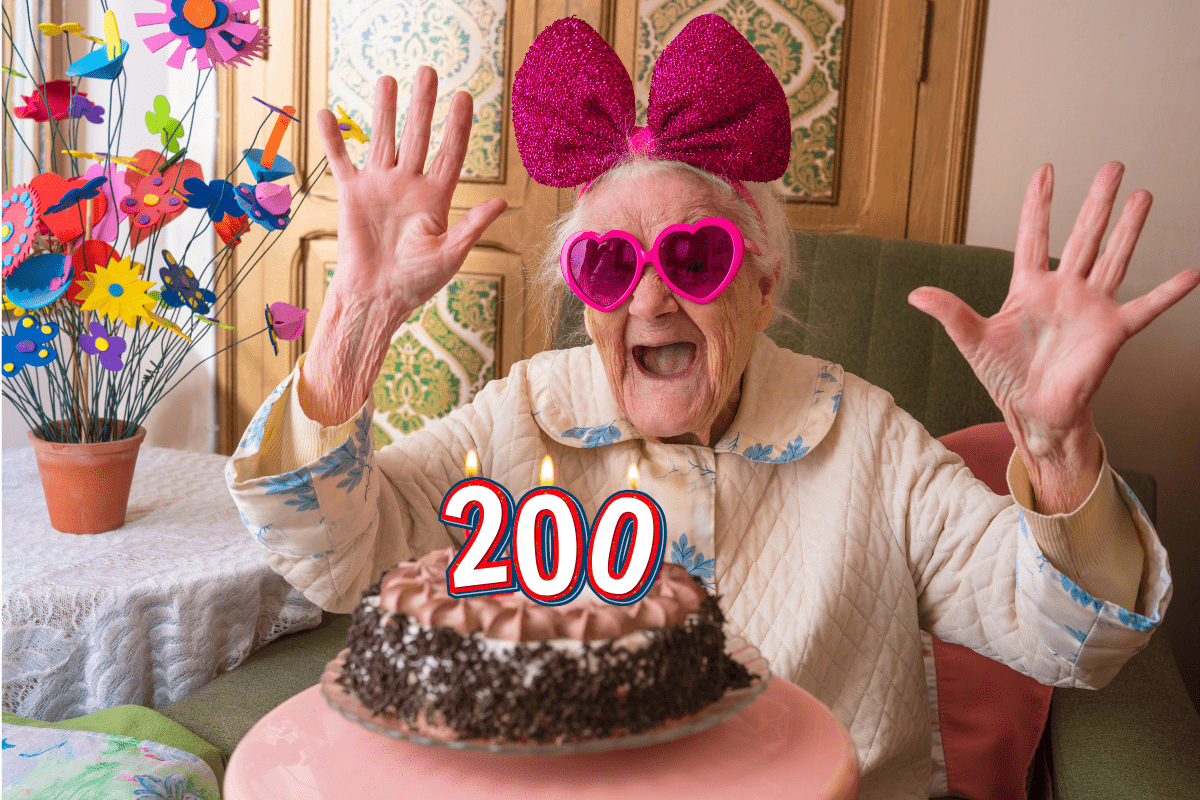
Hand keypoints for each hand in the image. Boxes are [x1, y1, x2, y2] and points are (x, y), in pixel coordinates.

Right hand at [316, 68, 507, 319]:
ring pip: (382, 139)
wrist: (377, 298)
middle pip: (418, 137)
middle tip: (429, 71)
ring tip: (388, 79)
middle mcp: (409, 185)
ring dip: (384, 110)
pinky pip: (340, 161)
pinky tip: (327, 113)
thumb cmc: (417, 283)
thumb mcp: (451, 255)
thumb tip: (502, 201)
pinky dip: (333, 139)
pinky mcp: (352, 194)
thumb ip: (473, 226)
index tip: (465, 96)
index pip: (451, 154)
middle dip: (423, 105)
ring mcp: (380, 186)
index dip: (458, 126)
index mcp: (436, 198)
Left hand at [908, 162, 1198, 510]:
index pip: (1034, 236)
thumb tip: (914, 294)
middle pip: (1083, 236)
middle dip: (1097, 202)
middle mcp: (1064, 290)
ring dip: (1129, 229)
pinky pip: (1145, 308)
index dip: (1039, 204)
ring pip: (1114, 258)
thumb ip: (949, 313)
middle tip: (1113, 166)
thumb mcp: (973, 340)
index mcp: (1028, 288)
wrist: (1033, 410)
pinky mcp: (1111, 332)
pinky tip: (1191, 274)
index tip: (1046, 169)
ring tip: (1143, 195)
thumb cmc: (1004, 375)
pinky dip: (1168, 293)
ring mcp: (1091, 307)